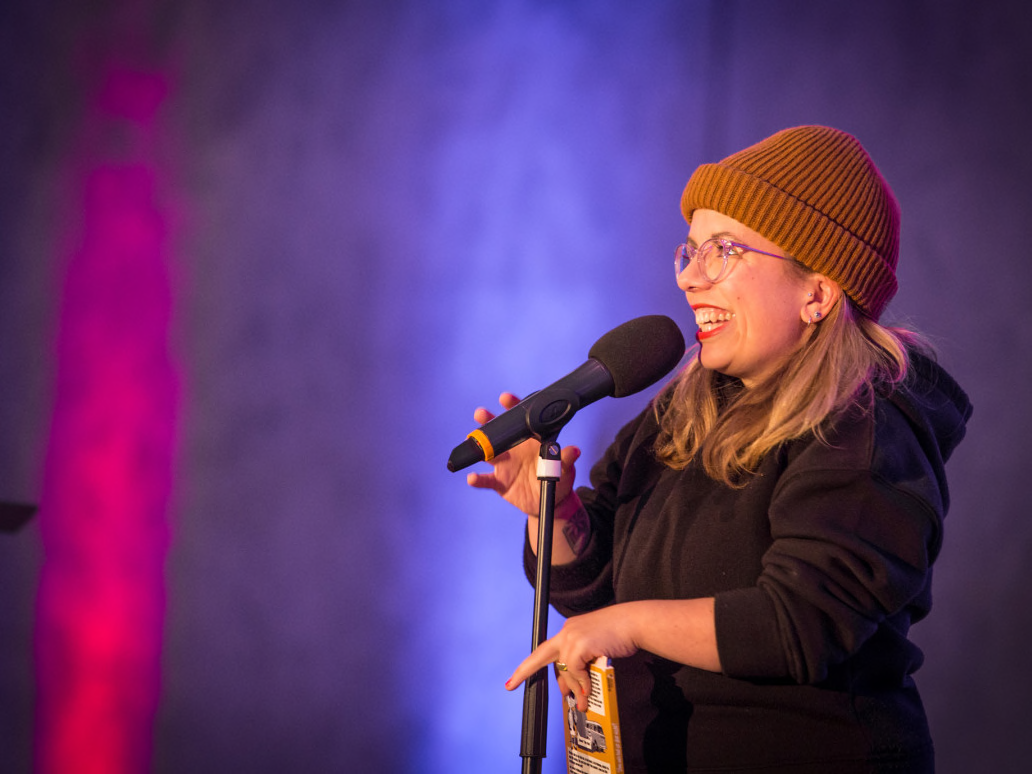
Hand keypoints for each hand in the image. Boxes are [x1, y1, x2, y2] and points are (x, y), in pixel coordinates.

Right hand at [465, 393, 580, 516]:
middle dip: (487, 421)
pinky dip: (477, 479)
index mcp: (529, 441)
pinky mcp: (499, 483)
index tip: (505, 398)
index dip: (512, 407)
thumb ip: (565, 459)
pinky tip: (472, 478)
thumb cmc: (558, 478)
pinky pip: (485, 480)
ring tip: (471, 440)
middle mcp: (513, 449)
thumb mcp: (565, 469)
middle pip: (497, 432)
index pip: (519, 420)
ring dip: (478, 446)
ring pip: (487, 453)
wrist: (550, 501)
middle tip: (481, 413)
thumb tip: (574, 450)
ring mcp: (504, 465)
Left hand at [503, 605, 640, 711]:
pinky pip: (575, 670)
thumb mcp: (597, 653)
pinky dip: (582, 682)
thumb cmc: (621, 636)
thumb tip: (571, 690)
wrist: (634, 623)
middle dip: (524, 671)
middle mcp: (567, 631)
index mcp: (570, 630)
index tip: (517, 676)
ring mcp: (572, 636)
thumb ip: (582, 668)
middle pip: (540, 654)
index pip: (546, 649)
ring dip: (574, 687)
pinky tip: (590, 686)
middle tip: (511, 685)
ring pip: (564, 669)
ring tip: (583, 700)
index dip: (532, 664)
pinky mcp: (579, 643)